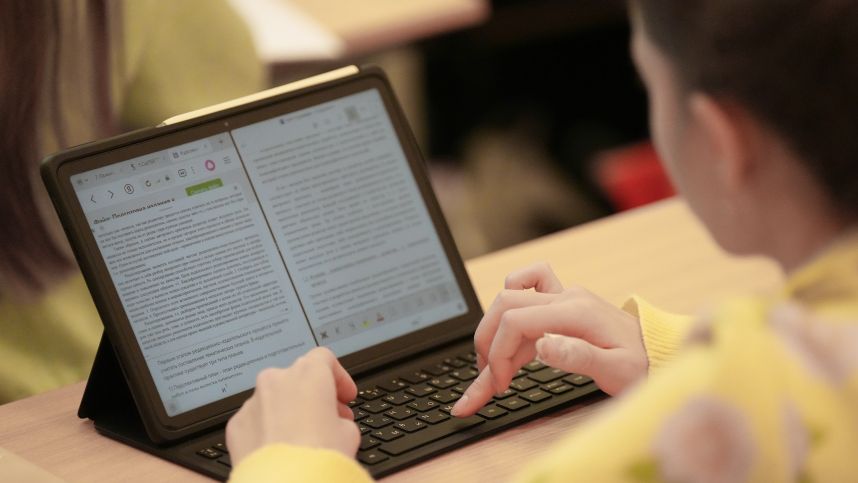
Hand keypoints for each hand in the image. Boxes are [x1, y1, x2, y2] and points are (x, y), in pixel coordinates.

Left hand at [226, 347, 359, 465]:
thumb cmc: (318, 458)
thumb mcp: (349, 433)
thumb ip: (341, 418)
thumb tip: (335, 424)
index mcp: (308, 374)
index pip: (324, 359)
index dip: (339, 377)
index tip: (345, 396)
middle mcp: (277, 380)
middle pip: (298, 379)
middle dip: (314, 397)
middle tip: (329, 419)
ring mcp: (253, 402)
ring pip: (274, 399)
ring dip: (289, 412)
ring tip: (302, 439)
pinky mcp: (236, 425)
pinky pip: (256, 420)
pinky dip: (268, 430)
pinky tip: (281, 451)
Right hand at [451, 263, 646, 416]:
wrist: (661, 353)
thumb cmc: (642, 366)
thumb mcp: (616, 371)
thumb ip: (578, 357)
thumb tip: (542, 345)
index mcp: (575, 312)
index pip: (515, 321)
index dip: (499, 353)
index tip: (502, 384)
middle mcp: (566, 297)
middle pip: (505, 305)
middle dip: (487, 341)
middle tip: (489, 377)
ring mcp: (564, 296)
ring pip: (510, 300)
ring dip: (494, 331)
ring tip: (493, 368)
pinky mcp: (564, 303)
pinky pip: (526, 288)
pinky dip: (510, 308)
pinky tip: (508, 331)